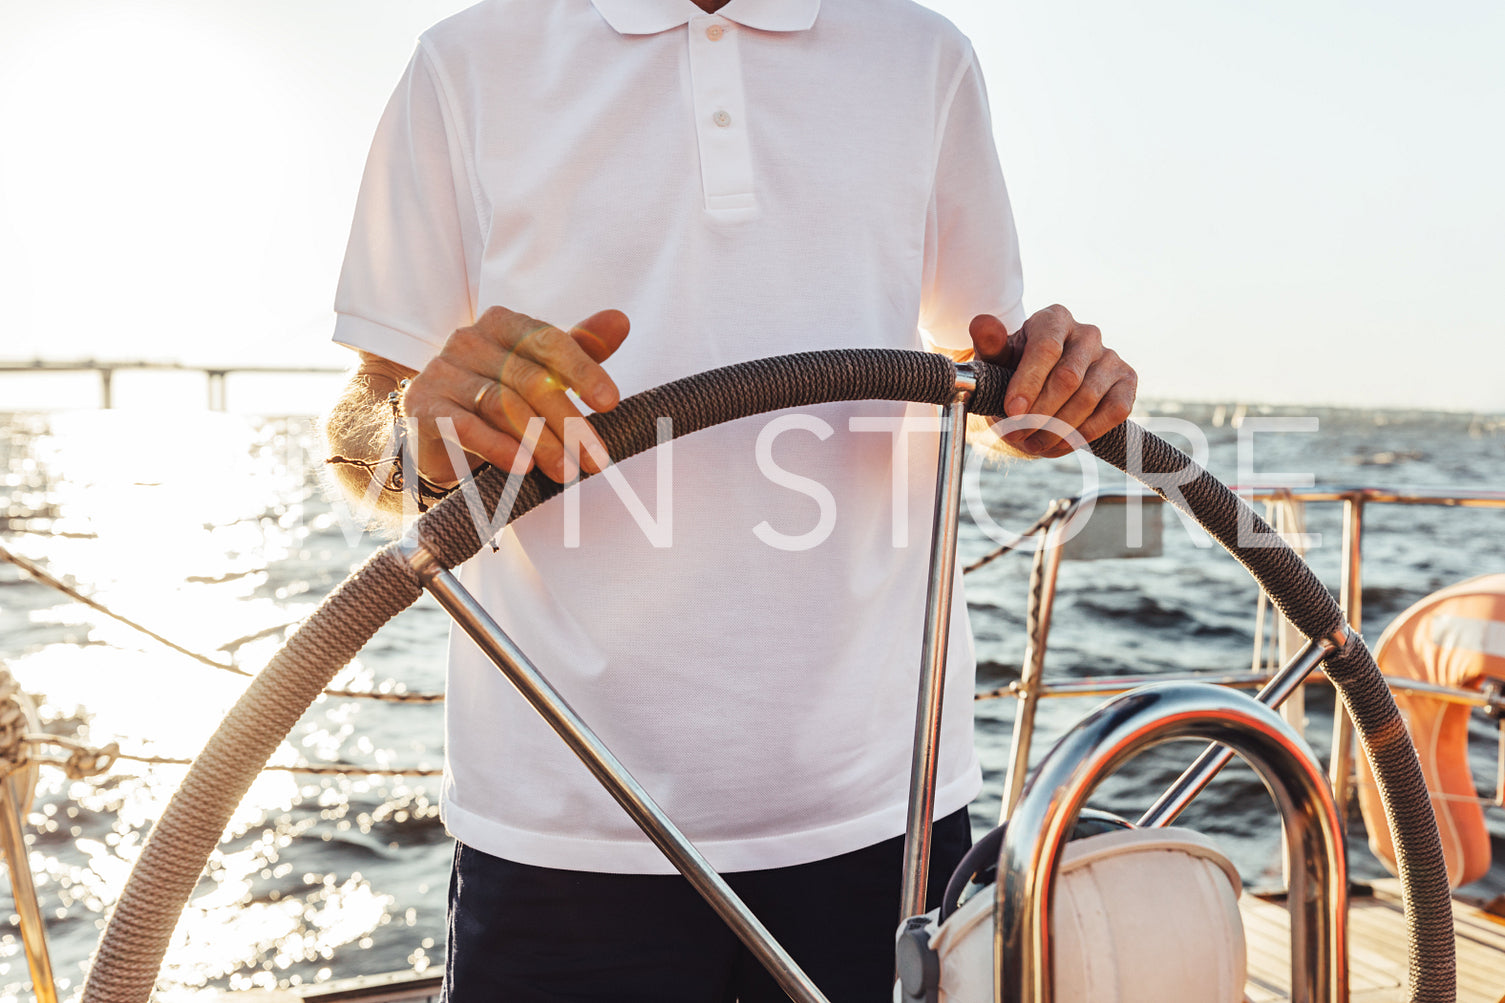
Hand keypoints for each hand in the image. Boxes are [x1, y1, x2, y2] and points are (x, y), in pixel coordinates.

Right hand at [403, 306, 630, 482]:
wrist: (437, 429)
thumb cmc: (500, 395)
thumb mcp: (542, 369)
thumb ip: (580, 347)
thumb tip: (620, 320)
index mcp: (504, 324)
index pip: (549, 341)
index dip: (583, 370)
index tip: (611, 402)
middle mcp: (469, 340)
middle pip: (529, 379)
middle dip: (568, 421)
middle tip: (595, 458)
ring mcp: (442, 371)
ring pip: (501, 405)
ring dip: (540, 442)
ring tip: (567, 472)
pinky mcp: (423, 406)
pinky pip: (465, 426)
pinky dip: (497, 447)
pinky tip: (524, 467)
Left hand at [968, 305, 1135, 457]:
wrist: (1041, 389)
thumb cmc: (1015, 370)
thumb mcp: (997, 359)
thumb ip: (990, 344)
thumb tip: (981, 323)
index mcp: (1053, 319)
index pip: (1045, 349)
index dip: (1028, 383)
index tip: (1012, 412)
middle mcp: (1087, 333)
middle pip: (1067, 378)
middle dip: (1039, 414)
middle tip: (1018, 436)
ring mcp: (1110, 356)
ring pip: (1088, 398)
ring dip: (1058, 429)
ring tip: (1034, 443)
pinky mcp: (1127, 381)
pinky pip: (1114, 411)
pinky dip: (1086, 433)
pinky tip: (1062, 443)